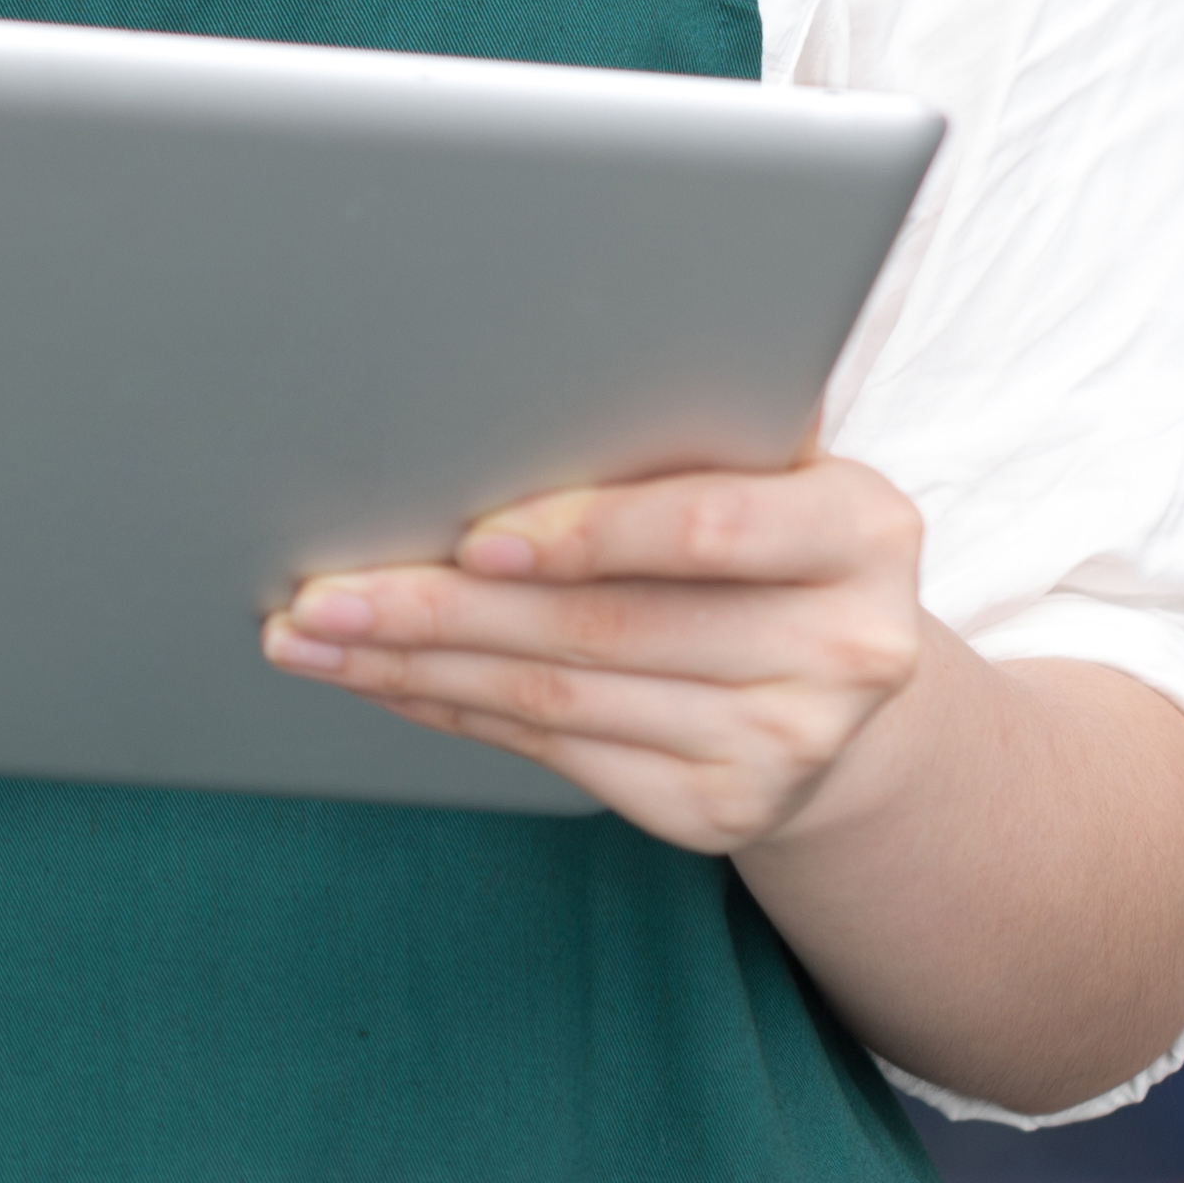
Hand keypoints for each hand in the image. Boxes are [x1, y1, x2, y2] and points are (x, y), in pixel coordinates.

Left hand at [261, 455, 930, 853]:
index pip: (709, 527)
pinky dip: (458, 714)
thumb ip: (702, 430)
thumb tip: (555, 370)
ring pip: (561, 699)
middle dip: (446, 608)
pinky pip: (557, 755)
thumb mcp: (778, 468)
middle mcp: (843, 649)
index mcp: (863, 529)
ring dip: (420, 668)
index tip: (471, 539)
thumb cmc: (778, 541)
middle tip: (328, 591)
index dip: (584, 532)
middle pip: (606, 625)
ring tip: (320, 637)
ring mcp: (783, 745)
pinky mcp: (720, 813)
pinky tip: (392, 684)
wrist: (850, 689)